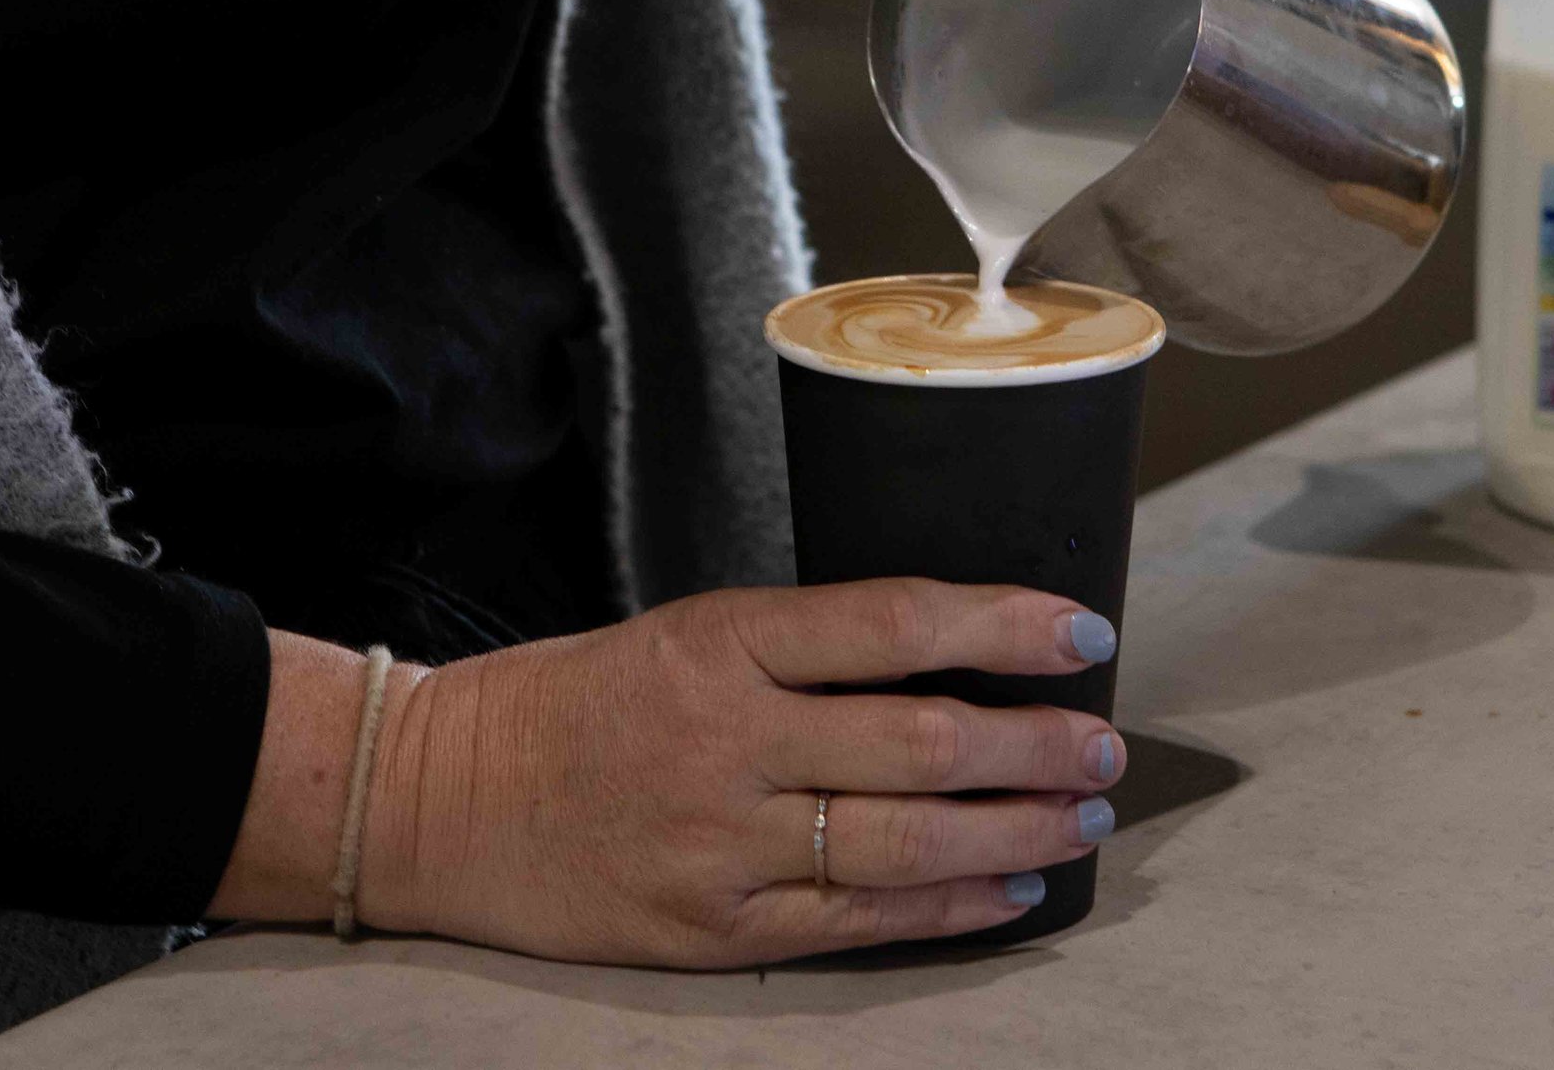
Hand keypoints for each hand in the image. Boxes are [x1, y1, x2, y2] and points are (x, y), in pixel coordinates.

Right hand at [355, 580, 1126, 966]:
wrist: (448, 798)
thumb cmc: (584, 699)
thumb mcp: (690, 632)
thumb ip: (808, 648)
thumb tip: (960, 657)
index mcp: (724, 643)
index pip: (895, 622)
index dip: (1004, 624)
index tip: (1083, 630)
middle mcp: (729, 742)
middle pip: (923, 741)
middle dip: (1037, 743)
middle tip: (1105, 741)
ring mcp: (722, 845)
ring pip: (907, 841)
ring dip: (1016, 828)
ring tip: (1082, 814)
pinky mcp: (714, 930)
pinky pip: (861, 923)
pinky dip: (953, 908)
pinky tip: (1016, 889)